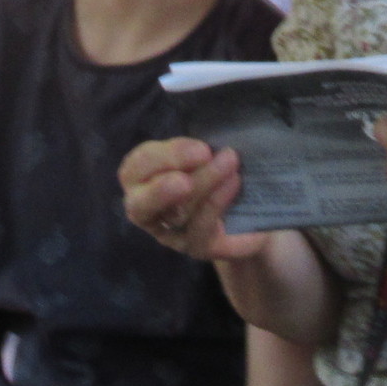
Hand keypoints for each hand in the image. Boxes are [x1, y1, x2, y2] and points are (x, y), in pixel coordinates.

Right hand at [121, 138, 272, 263]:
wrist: (251, 209)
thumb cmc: (217, 170)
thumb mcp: (204, 153)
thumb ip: (195, 147)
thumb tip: (206, 136)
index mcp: (143, 179)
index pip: (135, 168)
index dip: (163, 156)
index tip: (200, 148)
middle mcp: (149, 211)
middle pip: (139, 204)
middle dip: (161, 189)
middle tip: (188, 178)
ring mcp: (171, 234)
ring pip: (177, 214)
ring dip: (204, 184)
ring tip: (229, 162)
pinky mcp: (196, 248)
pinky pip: (200, 230)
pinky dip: (217, 203)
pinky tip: (234, 183)